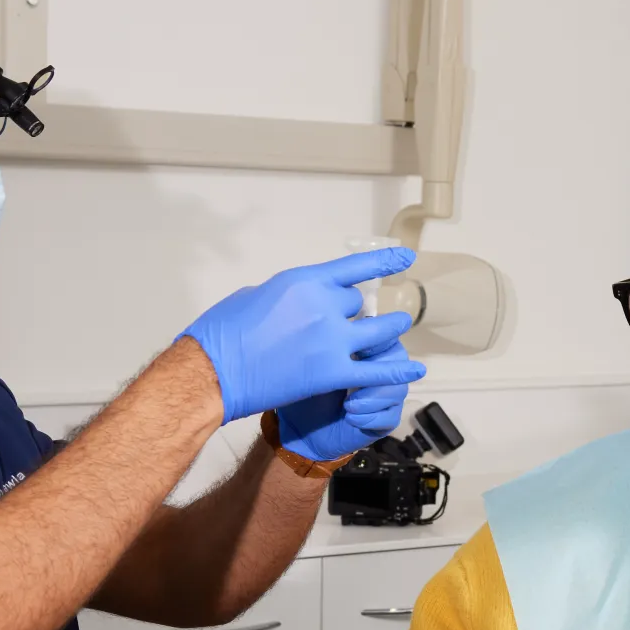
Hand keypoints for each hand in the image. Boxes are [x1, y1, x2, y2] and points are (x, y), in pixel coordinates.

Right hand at [180, 249, 422, 423]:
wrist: (213, 371)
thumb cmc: (222, 332)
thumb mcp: (254, 295)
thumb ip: (285, 295)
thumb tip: (297, 301)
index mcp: (303, 281)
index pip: (353, 268)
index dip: (382, 263)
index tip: (405, 257)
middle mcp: (324, 305)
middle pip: (357, 304)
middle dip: (352, 313)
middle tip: (343, 324)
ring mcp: (331, 339)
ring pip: (377, 331)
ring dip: (388, 329)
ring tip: (400, 326)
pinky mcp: (332, 372)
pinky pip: (376, 371)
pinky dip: (398, 370)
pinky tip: (416, 368)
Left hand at [275, 339, 419, 460]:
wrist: (300, 427)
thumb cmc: (305, 389)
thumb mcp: (316, 365)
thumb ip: (335, 346)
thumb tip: (351, 331)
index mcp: (367, 350)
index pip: (385, 335)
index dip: (376, 341)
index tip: (356, 352)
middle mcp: (382, 370)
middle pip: (398, 359)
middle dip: (379, 369)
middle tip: (355, 379)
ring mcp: (387, 395)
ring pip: (397, 389)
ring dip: (372, 397)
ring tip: (348, 405)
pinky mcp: (386, 420)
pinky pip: (390, 415)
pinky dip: (370, 417)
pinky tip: (351, 418)